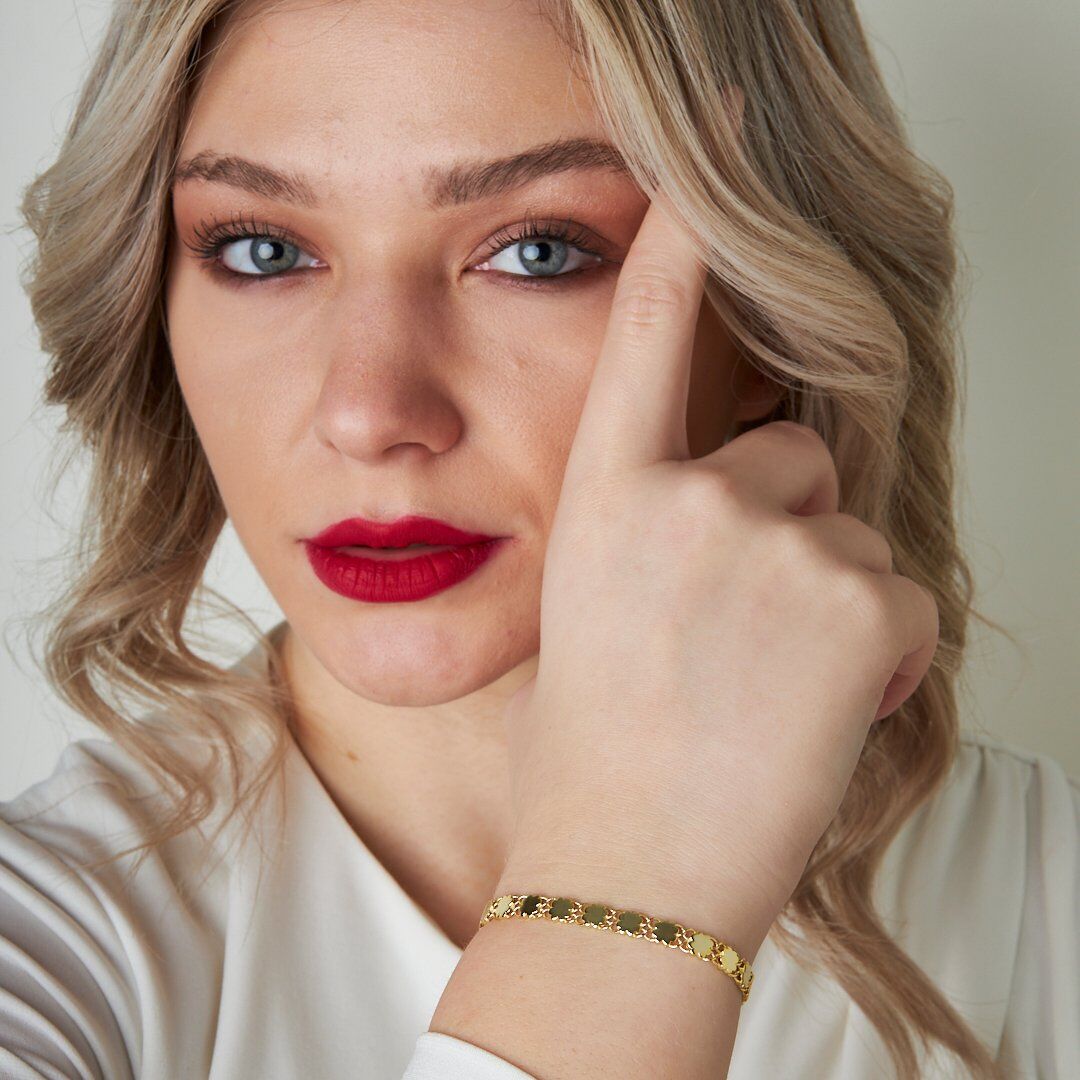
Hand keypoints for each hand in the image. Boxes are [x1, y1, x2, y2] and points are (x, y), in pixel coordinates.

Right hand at [497, 192, 938, 946]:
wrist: (625, 865)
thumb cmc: (597, 750)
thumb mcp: (594, 607)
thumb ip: (656, 529)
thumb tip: (732, 507)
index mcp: (605, 495)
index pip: (648, 335)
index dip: (680, 247)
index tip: (707, 172)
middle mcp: (689, 495)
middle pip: (789, 452)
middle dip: (782, 524)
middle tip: (736, 629)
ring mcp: (777, 539)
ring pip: (847, 529)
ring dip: (828, 595)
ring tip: (765, 684)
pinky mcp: (861, 598)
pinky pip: (899, 595)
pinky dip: (879, 651)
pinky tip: (816, 708)